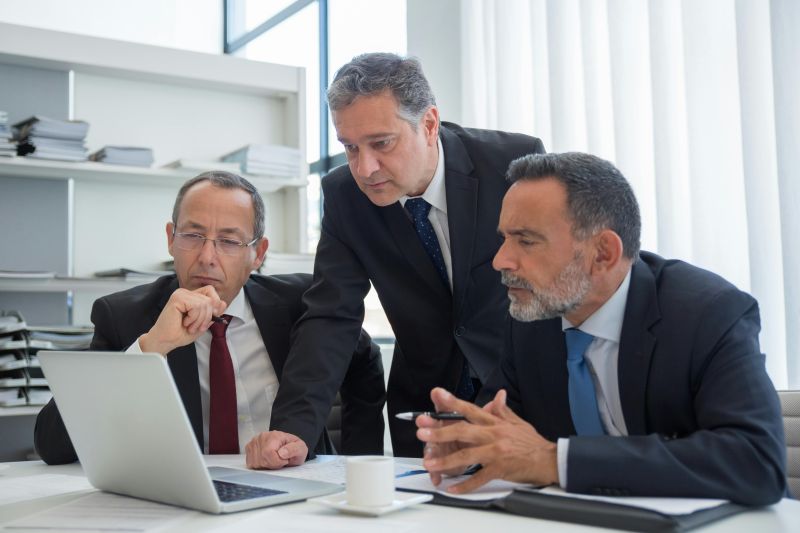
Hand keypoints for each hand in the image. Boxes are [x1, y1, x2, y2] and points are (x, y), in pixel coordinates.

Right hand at [139, 286, 226, 355]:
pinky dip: (194, 318)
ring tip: (190, 326)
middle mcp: (186, 293)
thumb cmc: (180, 333)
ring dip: (200, 319)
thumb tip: (223, 303)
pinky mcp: (177, 298)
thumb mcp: (203, 323)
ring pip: (204, 303)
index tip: (212, 317)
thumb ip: (213, 313)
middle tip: (198, 327)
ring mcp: (181, 294)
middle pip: (210, 298)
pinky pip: (196, 306)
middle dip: (207, 316)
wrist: (166, 341)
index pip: (211, 291)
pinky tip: (185, 322)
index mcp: (192, 297)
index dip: (215, 304)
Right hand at [245, 431, 307, 468]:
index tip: (285, 460)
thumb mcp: (301, 449)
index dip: (278, 462)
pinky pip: (250, 463)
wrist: (288, 447)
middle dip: (272, 465)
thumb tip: (282, 453)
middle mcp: (262, 437)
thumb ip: (294, 450)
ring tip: (274, 460)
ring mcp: (254, 442)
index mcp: (274, 435)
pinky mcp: (249, 449)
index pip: (268, 453)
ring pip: (255, 463)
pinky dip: (258, 465)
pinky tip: (266, 461)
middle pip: (261, 459)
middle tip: (280, 461)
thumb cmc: (294, 448)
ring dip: (265, 466)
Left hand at [416, 387, 557, 493]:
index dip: (453, 402)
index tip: (437, 395)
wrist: (550, 459)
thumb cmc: (532, 442)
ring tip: (430, 463)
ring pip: (467, 455)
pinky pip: (479, 477)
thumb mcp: (517, 422)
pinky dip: (465, 484)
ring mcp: (496, 452)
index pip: (470, 410)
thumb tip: (498, 395)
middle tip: (422, 432)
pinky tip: (452, 487)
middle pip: (463, 431)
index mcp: (496, 422)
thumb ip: (503, 410)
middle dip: (440, 431)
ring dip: (446, 460)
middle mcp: (494, 435)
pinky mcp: (500, 469)